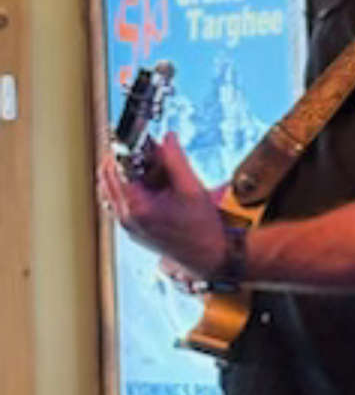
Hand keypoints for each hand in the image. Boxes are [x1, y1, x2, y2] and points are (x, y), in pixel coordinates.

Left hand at [98, 133, 225, 284]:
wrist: (207, 256)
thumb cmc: (202, 229)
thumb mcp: (193, 189)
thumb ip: (177, 161)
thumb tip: (168, 138)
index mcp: (137, 207)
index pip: (114, 169)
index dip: (124, 150)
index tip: (137, 140)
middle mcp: (126, 217)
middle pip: (107, 178)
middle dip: (121, 159)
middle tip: (142, 149)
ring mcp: (127, 224)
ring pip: (109, 190)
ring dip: (122, 173)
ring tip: (146, 166)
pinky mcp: (131, 228)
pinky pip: (118, 202)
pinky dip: (126, 187)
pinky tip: (149, 184)